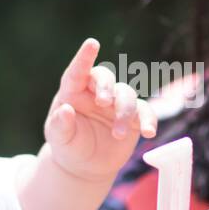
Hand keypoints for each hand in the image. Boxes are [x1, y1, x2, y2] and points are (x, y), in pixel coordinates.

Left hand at [43, 38, 157, 182]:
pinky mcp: (134, 117)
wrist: (86, 166)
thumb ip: (60, 125)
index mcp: (73, 91)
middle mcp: (96, 92)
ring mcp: (116, 103)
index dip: (85, 57)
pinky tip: (148, 132)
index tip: (92, 43)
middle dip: (107, 87)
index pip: (78, 71)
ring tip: (117, 135)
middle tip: (104, 102)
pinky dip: (149, 120)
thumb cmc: (69, 146)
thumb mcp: (59, 138)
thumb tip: (65, 110)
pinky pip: (145, 113)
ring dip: (124, 113)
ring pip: (126, 95)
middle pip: (106, 78)